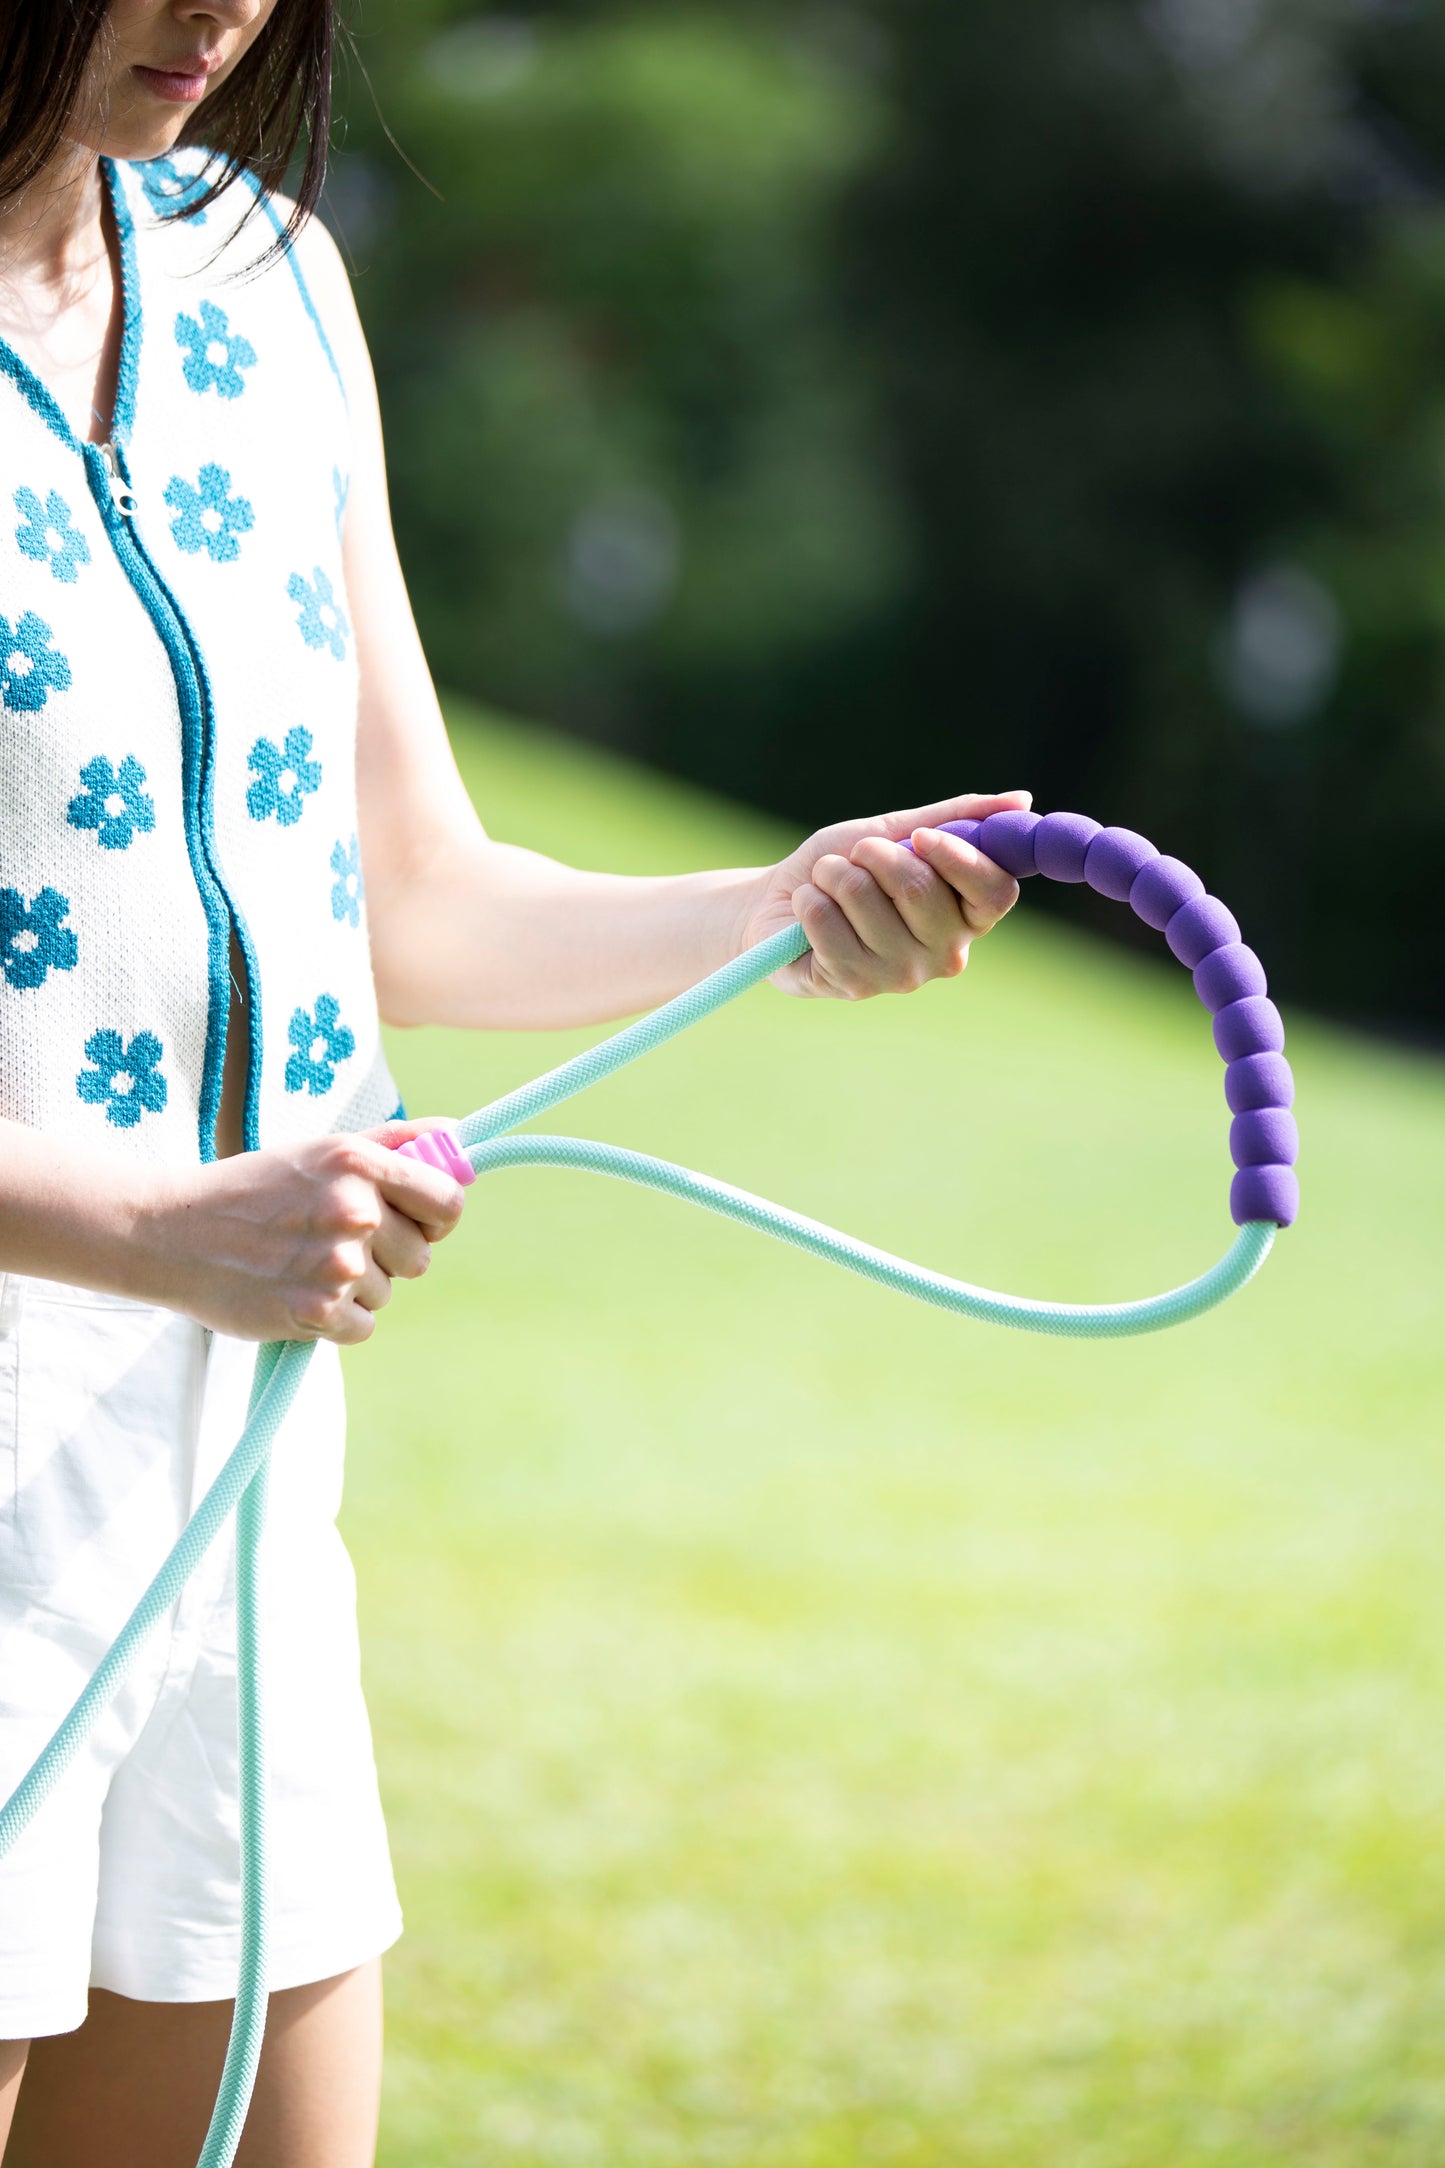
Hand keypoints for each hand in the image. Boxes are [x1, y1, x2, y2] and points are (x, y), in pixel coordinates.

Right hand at [144, 1119, 467, 1345]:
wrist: (171, 1234)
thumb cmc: (252, 1189)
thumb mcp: (321, 1150)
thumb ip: (392, 1143)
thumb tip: (456, 1136)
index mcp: (359, 1162)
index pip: (448, 1202)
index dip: (437, 1217)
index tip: (416, 1222)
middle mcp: (354, 1210)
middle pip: (420, 1257)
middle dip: (386, 1256)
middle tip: (330, 1242)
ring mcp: (337, 1264)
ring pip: (387, 1293)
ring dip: (353, 1288)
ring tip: (300, 1264)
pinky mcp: (318, 1312)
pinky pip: (363, 1327)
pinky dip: (335, 1321)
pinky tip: (295, 1293)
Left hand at [737, 789, 1031, 997]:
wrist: (777, 902)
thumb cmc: (844, 866)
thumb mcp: (894, 831)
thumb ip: (954, 818)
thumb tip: (1021, 800)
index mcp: (967, 915)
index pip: (995, 892)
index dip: (960, 859)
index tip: (920, 837)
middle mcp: (945, 953)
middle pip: (921, 889)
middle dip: (874, 854)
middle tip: (857, 855)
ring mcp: (901, 975)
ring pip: (865, 898)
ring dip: (834, 873)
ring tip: (828, 882)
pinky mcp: (856, 986)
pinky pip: (827, 922)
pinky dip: (810, 899)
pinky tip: (809, 910)